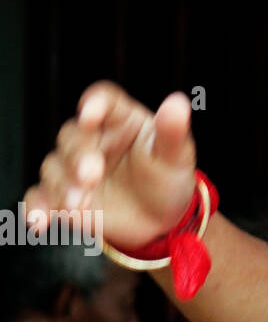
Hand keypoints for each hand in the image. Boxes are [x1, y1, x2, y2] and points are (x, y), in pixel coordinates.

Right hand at [24, 83, 200, 249]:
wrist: (161, 220)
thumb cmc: (168, 179)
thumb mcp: (177, 156)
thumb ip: (173, 131)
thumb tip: (178, 103)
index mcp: (122, 121)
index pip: (105, 100)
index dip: (95, 103)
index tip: (91, 114)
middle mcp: (94, 139)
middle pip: (73, 135)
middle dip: (78, 156)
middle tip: (92, 175)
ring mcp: (74, 168)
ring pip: (53, 166)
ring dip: (62, 186)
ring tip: (80, 205)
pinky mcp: (62, 195)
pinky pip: (39, 197)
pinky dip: (36, 208)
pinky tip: (41, 221)